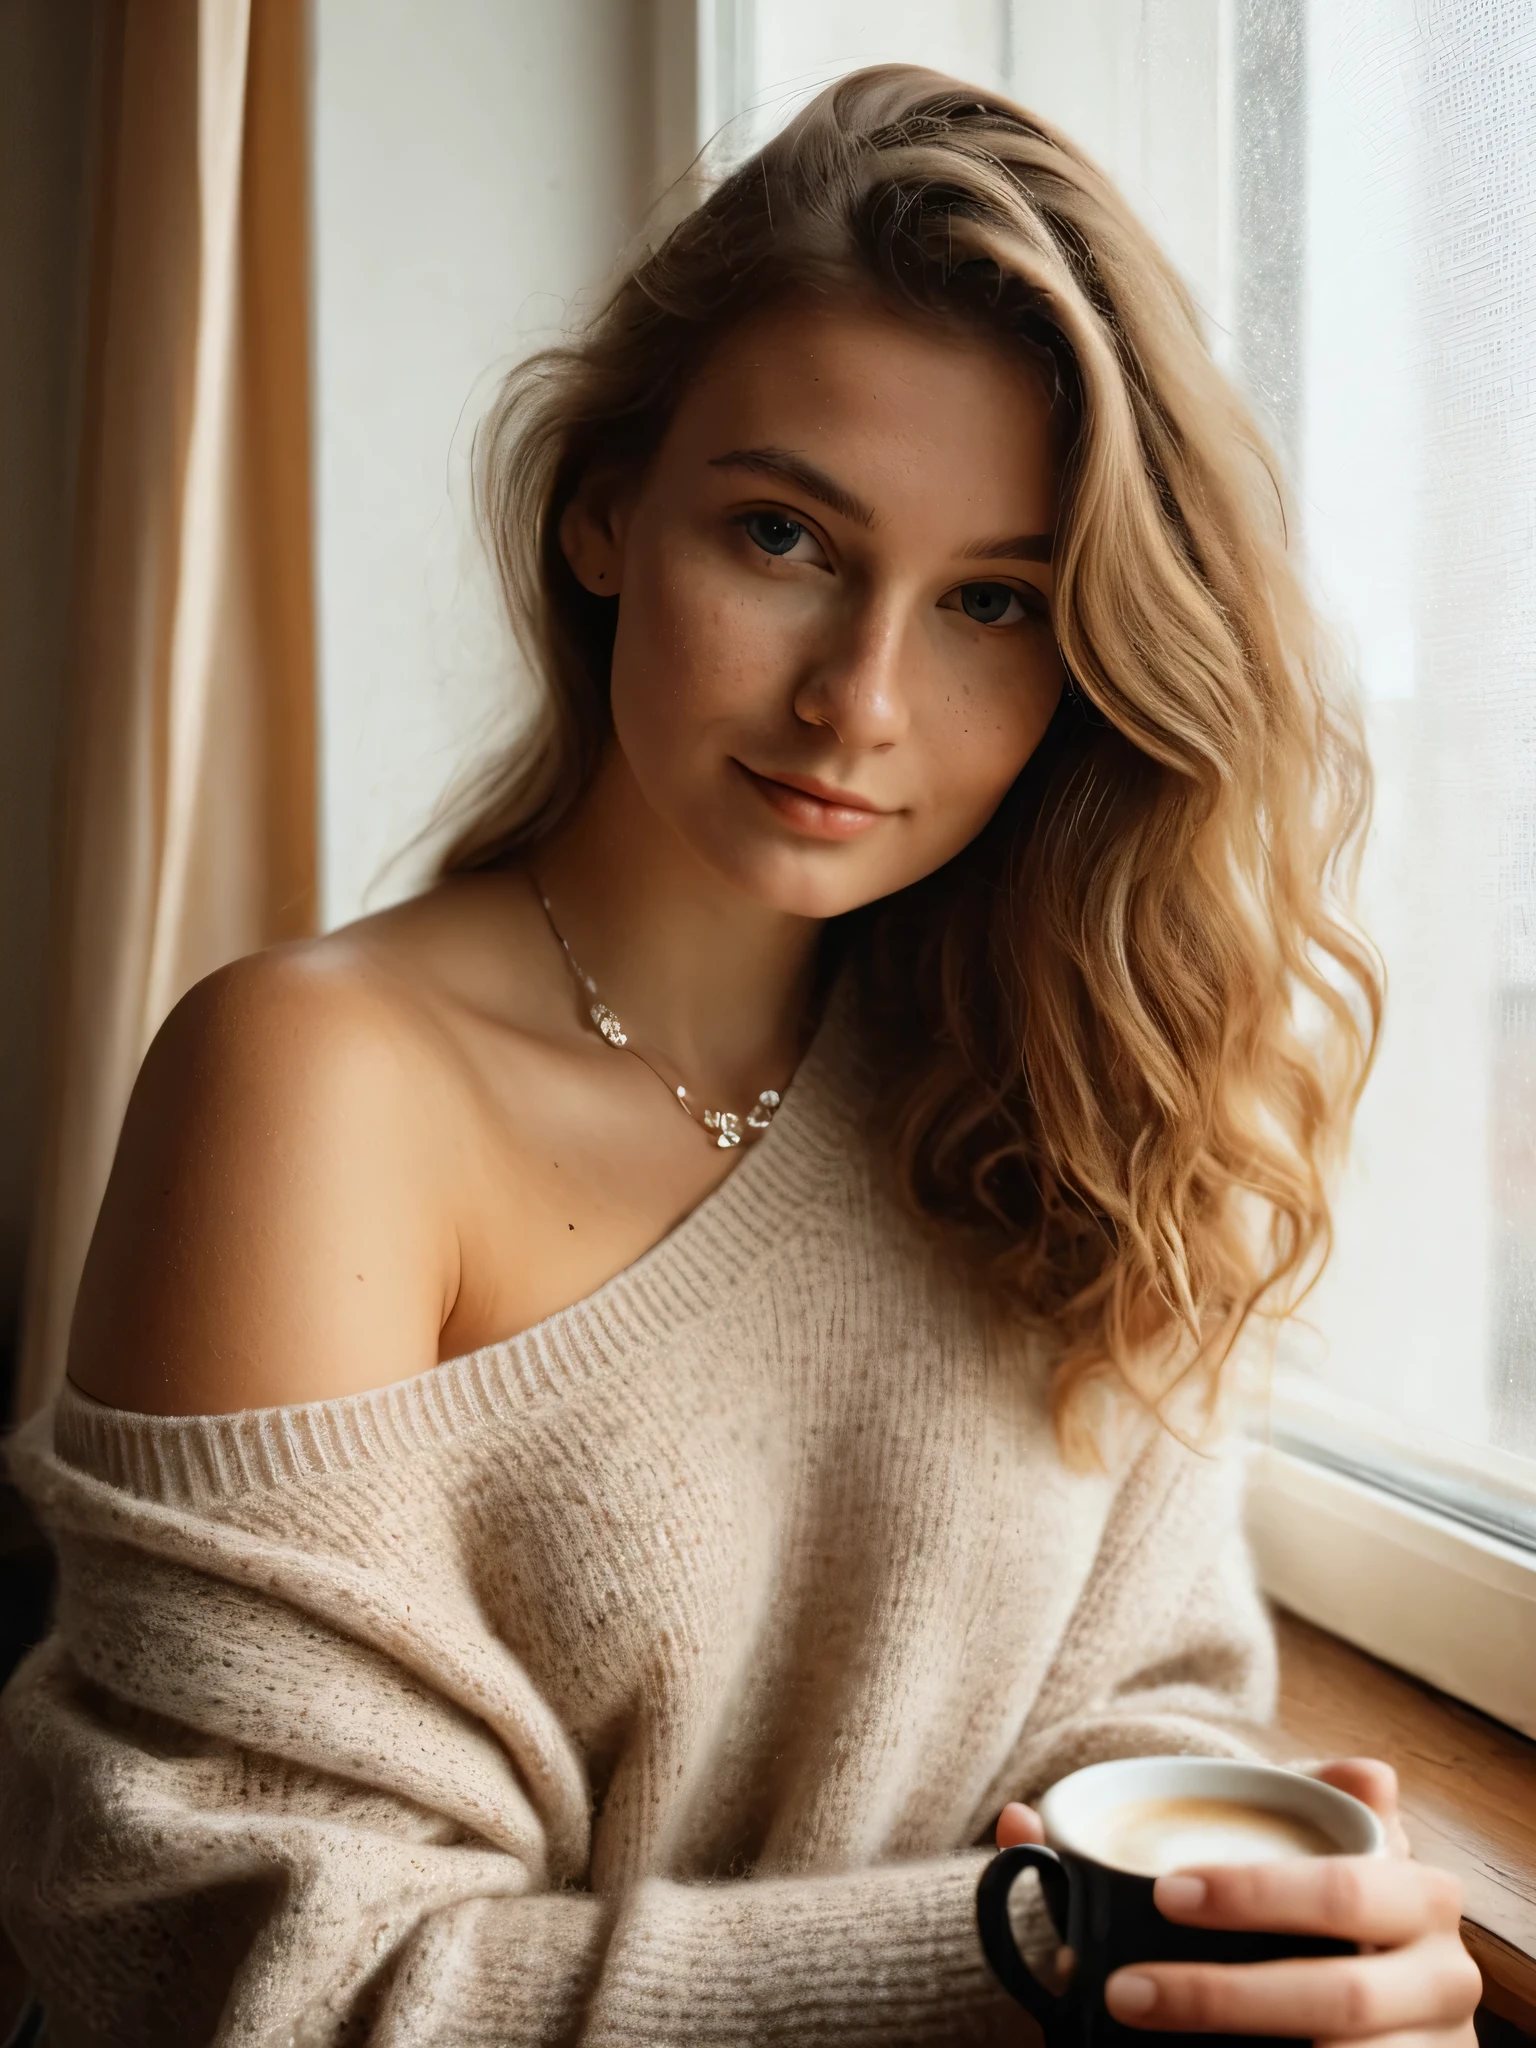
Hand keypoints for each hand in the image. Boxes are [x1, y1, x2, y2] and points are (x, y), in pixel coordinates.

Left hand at [995, 1761, 1482, 2044]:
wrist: (1378, 2015)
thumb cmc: (1307, 1921)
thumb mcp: (1262, 1870)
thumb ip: (1169, 1834)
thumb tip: (1020, 1824)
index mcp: (1410, 1889)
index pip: (1340, 1886)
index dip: (1257, 1891)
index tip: (1164, 1892)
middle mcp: (1444, 1973)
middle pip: (1339, 1995)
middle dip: (1226, 1996)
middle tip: (1125, 1988)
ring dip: (1237, 2041)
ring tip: (1136, 2023)